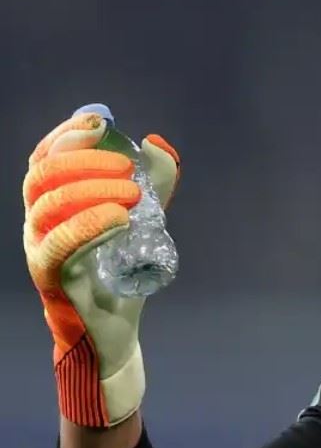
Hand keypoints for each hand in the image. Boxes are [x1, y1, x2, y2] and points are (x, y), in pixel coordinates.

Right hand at [22, 111, 180, 427]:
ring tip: (134, 196)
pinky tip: (120, 219)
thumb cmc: (120, 267)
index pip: (46, 157)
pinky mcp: (51, 277)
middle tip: (129, 170)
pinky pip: (57, 246)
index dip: (67, 134)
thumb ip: (153, 182)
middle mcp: (38, 221)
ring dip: (93, 190)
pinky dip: (88, 225)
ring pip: (48, 206)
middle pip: (44, 175)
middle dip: (86, 161)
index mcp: (54, 202)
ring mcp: (40, 248)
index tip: (100, 122)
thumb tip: (156, 144)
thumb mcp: (142, 217)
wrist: (114, 325)